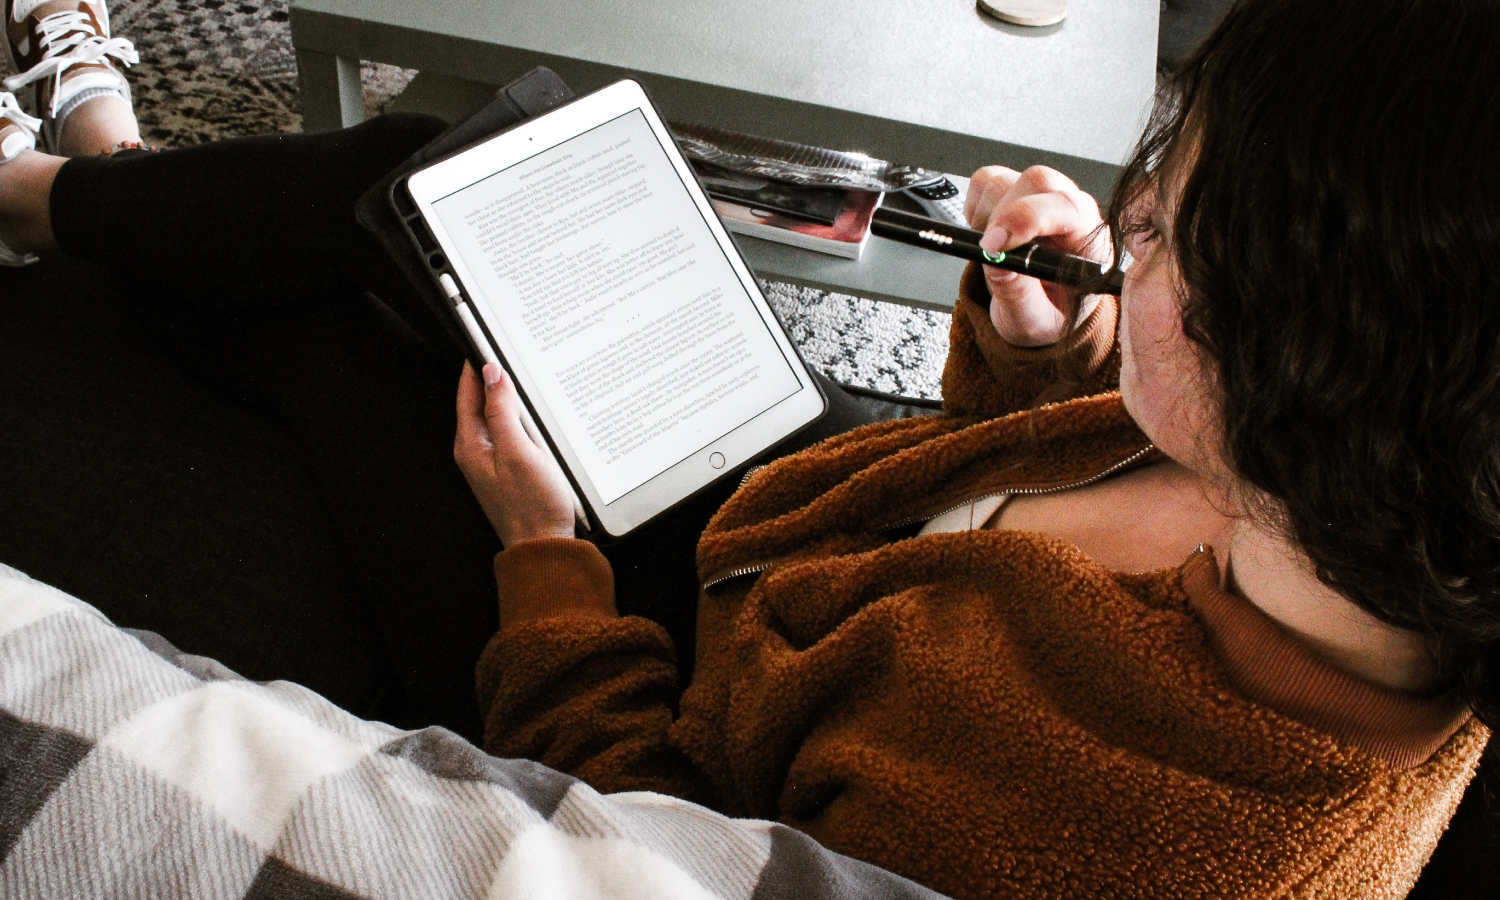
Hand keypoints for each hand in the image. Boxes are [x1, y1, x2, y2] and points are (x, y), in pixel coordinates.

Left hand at [454, 361, 576, 546]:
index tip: (487, 339)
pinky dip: (522, 421)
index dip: (477, 364)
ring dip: (511, 400)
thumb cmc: (533, 505)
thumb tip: (493, 375)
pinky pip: (511, 434)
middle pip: (482, 402)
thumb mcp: (518, 451)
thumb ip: (502, 411)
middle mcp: (476, 451)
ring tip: (526, 380)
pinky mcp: (508, 469)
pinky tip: (537, 418)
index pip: (468, 392)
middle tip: (510, 353)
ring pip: (498, 417)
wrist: (543, 546)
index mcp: (471, 444)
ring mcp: (491, 461)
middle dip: (495, 378)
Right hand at [964, 165, 1109, 346]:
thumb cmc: (1050, 312)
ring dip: (986, 216)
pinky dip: (975, 207)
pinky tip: (987, 234)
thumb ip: (1019, 296)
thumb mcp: (1035, 321)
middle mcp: (1069, 209)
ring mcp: (1041, 196)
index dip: (1027, 218)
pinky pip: (986, 182)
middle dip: (1002, 216)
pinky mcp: (1015, 189)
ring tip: (994, 251)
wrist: (1044, 308)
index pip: (1066, 207)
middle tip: (987, 251)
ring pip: (1005, 181)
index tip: (995, 246)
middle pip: (1036, 182)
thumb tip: (996, 263)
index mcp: (1088, 239)